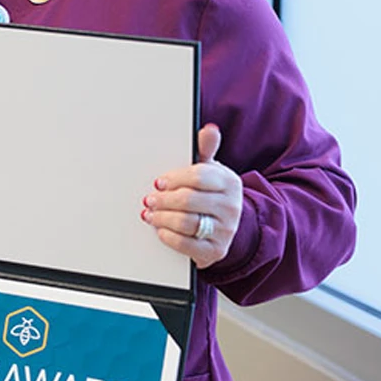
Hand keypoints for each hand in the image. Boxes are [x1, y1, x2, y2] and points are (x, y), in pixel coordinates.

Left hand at [142, 123, 243, 268]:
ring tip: (150, 214)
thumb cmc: (211, 194)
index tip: (159, 182)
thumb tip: (209, 129)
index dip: (174, 179)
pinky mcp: (216, 251)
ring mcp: (225, 230)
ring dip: (161, 218)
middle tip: (149, 199)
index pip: (198, 177)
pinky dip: (168, 237)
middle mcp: (231, 207)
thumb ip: (204, 150)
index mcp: (228, 182)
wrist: (228, 226)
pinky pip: (186, 245)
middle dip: (163, 200)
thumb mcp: (210, 171)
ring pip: (185, 223)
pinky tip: (160, 230)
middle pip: (188, 200)